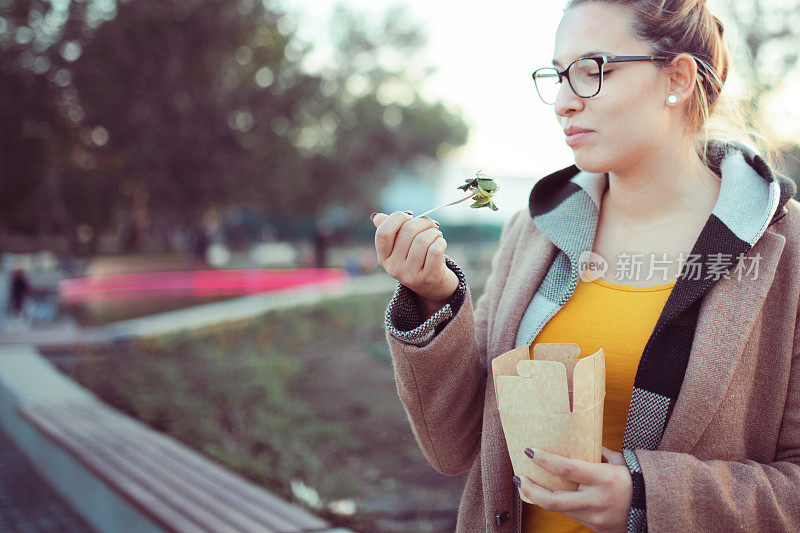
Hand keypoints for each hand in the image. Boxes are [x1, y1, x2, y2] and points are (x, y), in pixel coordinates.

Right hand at [371, 212, 458, 308]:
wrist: (434, 287)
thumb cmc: (417, 259)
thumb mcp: (401, 247)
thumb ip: (391, 231)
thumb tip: (377, 217)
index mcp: (384, 258)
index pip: (383, 233)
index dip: (397, 218)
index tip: (409, 216)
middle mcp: (394, 268)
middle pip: (407, 231)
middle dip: (423, 222)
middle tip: (431, 224)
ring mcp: (411, 275)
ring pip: (423, 239)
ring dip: (434, 232)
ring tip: (437, 235)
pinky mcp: (429, 277)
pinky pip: (435, 249)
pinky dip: (440, 241)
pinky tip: (440, 243)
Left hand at [514, 446, 631, 532]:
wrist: (657, 512)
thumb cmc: (639, 481)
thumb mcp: (621, 462)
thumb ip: (599, 453)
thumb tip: (580, 439)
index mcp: (604, 480)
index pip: (568, 470)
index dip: (546, 460)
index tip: (529, 451)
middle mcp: (597, 501)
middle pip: (554, 501)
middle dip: (531, 489)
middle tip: (518, 477)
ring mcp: (595, 518)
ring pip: (559, 510)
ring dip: (540, 498)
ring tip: (526, 485)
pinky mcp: (595, 528)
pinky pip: (571, 515)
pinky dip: (559, 504)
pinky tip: (549, 494)